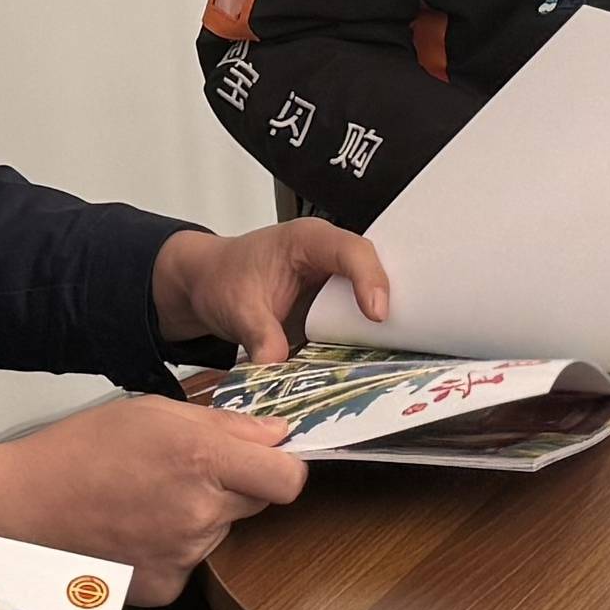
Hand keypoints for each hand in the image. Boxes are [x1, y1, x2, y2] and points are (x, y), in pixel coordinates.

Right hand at [0, 392, 305, 592]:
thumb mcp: (153, 412)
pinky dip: (172, 548)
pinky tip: (136, 528)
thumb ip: (223, 424)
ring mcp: (183, 555)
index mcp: (202, 460)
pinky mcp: (165, 587)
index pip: (289, 479)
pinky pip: (190, 562)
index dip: (281, 467)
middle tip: (184, 471)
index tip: (266, 459)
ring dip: (199, 516)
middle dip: (234, 486)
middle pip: (256, 503)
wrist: (22, 506)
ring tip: (146, 498)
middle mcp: (200, 513)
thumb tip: (276, 434)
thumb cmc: (79, 450)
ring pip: (220, 531)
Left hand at [155, 213, 389, 356]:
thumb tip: (277, 369)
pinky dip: (365, 334)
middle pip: (376, 270)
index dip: (370, 280)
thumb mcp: (238, 310)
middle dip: (392, 300)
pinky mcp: (334, 301)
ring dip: (381, 322)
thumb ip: (260, 337)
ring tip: (392, 349)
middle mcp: (329, 254)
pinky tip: (369, 355)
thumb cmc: (222, 278)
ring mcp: (335, 278)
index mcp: (307, 240)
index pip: (351, 251)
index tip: (376, 314)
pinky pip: (359, 314)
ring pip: (374, 293)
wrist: (209, 283)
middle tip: (400, 337)